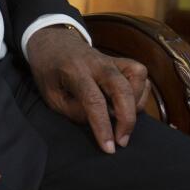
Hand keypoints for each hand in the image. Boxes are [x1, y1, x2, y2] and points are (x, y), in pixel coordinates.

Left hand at [25, 25, 148, 153]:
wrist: (52, 41)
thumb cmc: (49, 71)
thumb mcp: (50, 95)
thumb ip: (73, 111)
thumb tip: (99, 123)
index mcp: (74, 70)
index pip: (93, 100)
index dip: (103, 126)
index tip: (108, 148)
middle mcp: (96, 63)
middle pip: (122, 88)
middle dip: (127, 119)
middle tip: (122, 141)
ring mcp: (110, 59)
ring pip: (137, 77)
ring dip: (135, 103)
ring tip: (122, 119)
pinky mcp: (119, 60)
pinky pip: (140, 73)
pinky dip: (140, 91)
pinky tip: (128, 102)